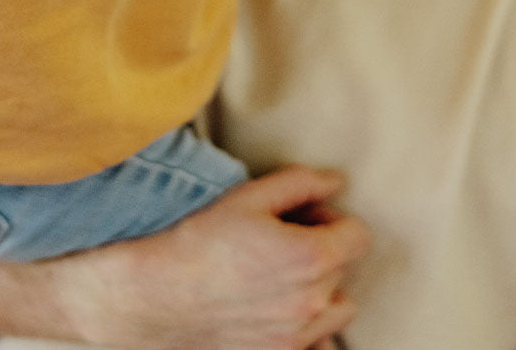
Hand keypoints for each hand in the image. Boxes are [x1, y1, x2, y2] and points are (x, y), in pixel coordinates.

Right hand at [58, 165, 368, 348]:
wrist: (157, 296)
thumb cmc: (201, 241)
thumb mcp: (250, 196)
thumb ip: (302, 183)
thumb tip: (337, 182)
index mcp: (310, 258)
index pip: (358, 235)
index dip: (332, 218)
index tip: (303, 216)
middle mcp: (311, 303)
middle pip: (346, 268)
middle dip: (323, 247)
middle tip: (283, 238)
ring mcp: (296, 337)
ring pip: (339, 309)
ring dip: (322, 289)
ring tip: (284, 275)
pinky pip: (318, 345)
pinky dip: (309, 328)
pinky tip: (279, 308)